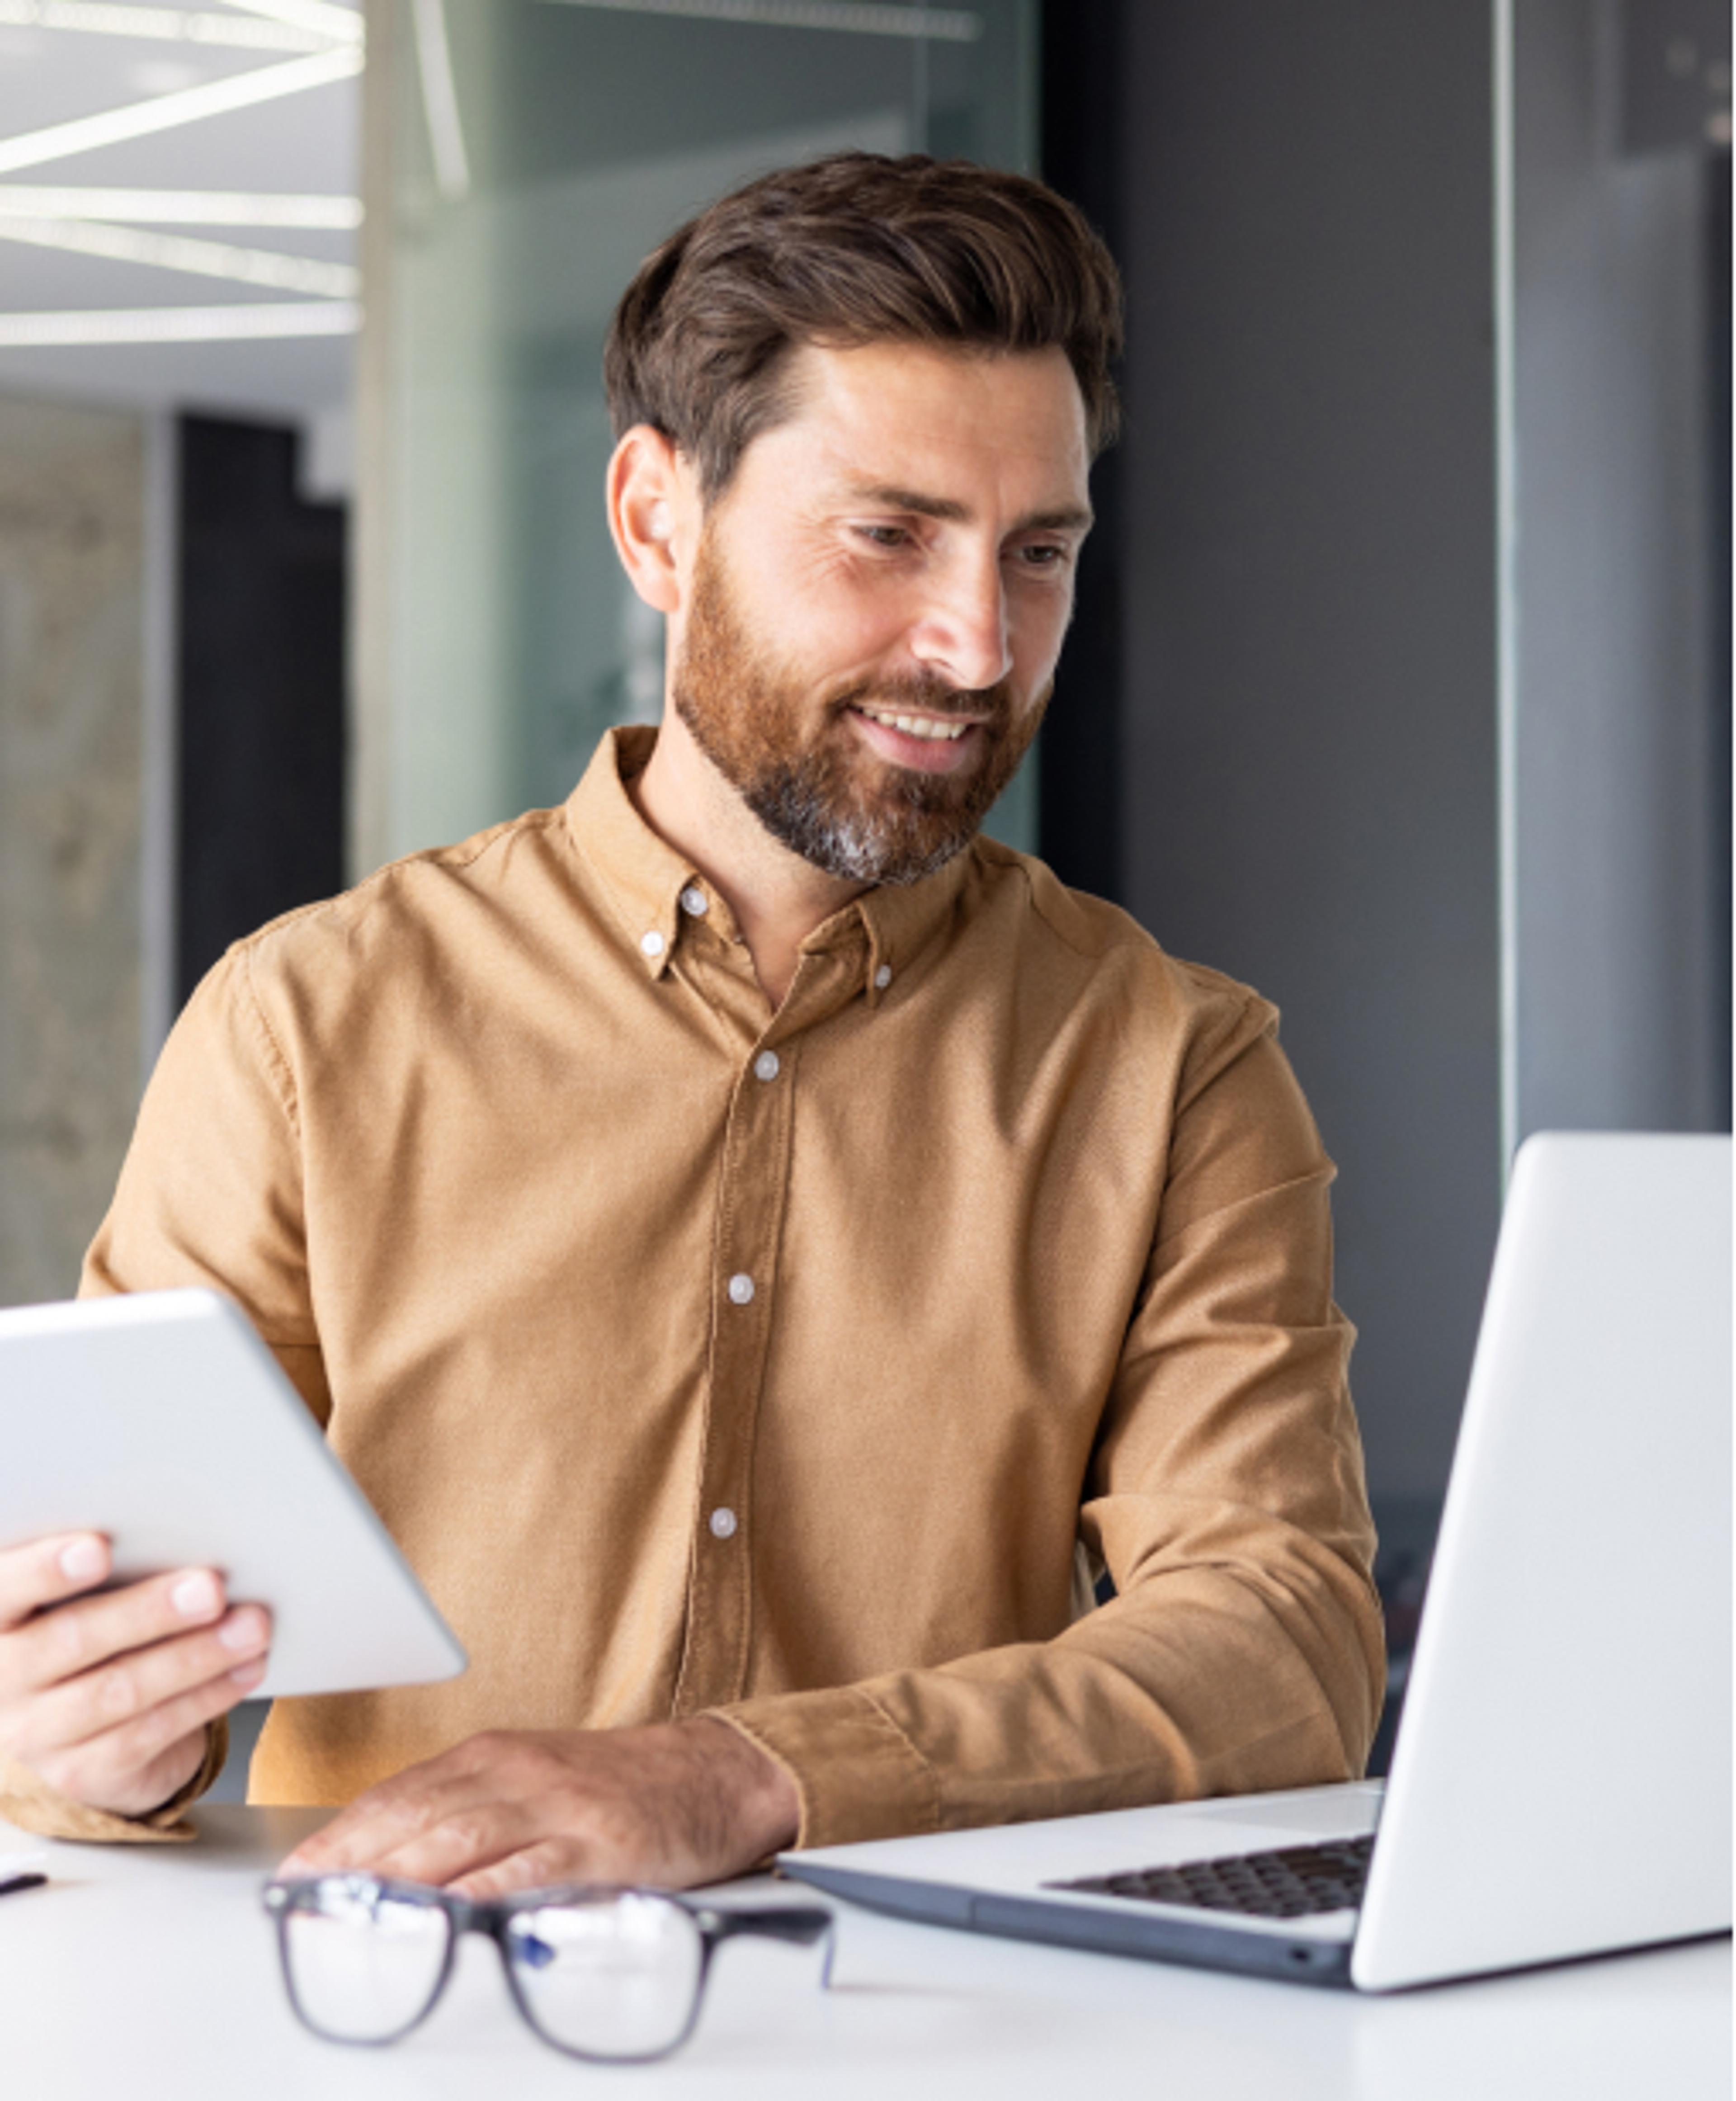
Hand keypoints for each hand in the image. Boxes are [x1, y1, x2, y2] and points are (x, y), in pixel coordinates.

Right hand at [0, 1533, 270, 1818]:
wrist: (71, 1733)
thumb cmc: (83, 1632)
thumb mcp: (73, 1600)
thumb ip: (102, 1572)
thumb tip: (182, 1535)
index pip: (5, 1588)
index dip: (46, 1569)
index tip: (98, 1549)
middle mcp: (3, 1678)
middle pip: (72, 1639)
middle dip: (148, 1611)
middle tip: (211, 1588)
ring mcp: (35, 1734)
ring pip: (120, 1690)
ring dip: (196, 1655)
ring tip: (250, 1626)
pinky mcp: (81, 1773)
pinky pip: (150, 1731)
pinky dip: (207, 1695)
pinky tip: (246, 1667)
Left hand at [277, 1717, 799, 1897]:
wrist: (713, 1773)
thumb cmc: (619, 1785)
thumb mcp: (537, 1777)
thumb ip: (472, 1808)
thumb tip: (394, 1857)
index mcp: (497, 1754)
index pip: (401, 1793)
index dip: (342, 1833)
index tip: (295, 1871)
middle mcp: (519, 1773)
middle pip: (418, 1815)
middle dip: (350, 1858)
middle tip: (299, 1897)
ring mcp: (558, 1809)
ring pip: (459, 1839)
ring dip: (395, 1876)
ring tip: (345, 1908)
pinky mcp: (598, 1847)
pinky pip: (527, 1873)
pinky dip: (478, 1896)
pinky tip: (442, 1917)